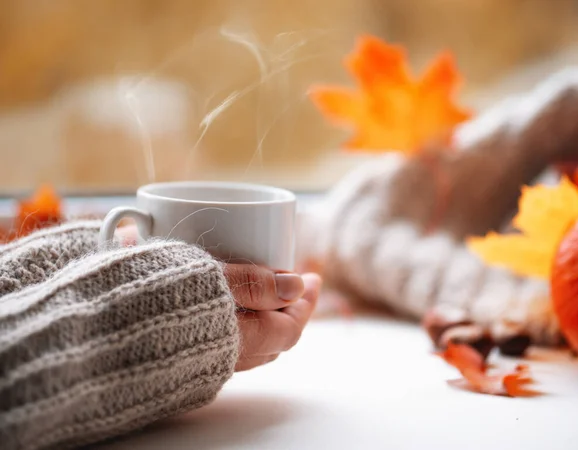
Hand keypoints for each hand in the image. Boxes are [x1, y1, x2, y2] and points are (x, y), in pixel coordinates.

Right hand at [115, 225, 321, 370]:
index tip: (312, 277)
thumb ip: (254, 282)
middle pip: (272, 338)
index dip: (306, 303)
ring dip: (261, 316)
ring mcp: (202, 362)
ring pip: (248, 342)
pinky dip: (236, 323)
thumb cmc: (152, 297)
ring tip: (262, 290)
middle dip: (286, 309)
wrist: (92, 331)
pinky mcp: (182, 359)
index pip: (289, 327)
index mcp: (238, 338)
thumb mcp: (210, 278)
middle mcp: (224, 357)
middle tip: (290, 282)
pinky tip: (225, 305)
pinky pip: (223, 344)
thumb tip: (296, 285)